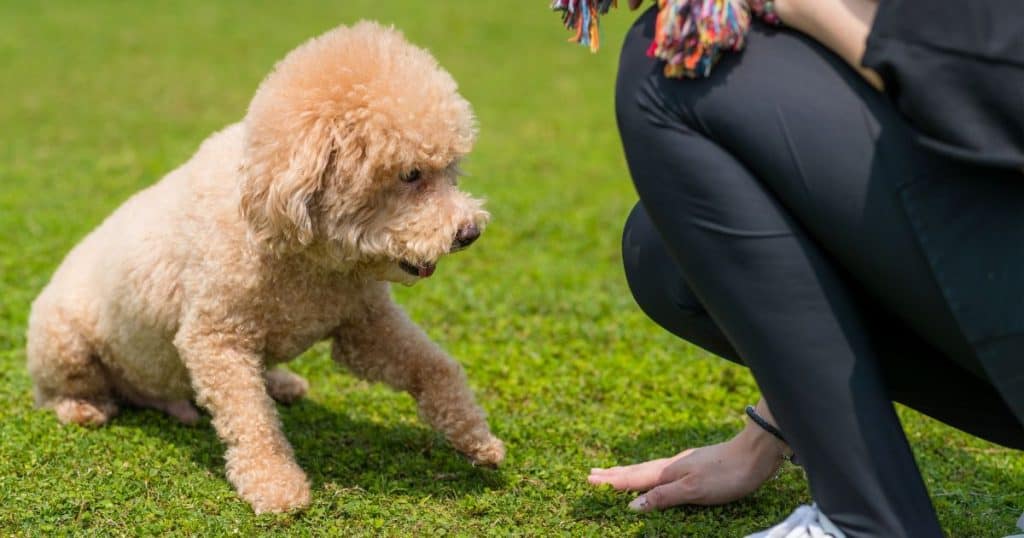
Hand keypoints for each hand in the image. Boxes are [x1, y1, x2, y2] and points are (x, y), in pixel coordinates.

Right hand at [588, 420, 786, 510]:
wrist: (755, 454)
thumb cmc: (727, 474)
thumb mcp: (694, 490)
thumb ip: (663, 497)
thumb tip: (632, 505)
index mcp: (668, 472)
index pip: (633, 479)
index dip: (611, 482)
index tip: (588, 480)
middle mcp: (672, 465)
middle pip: (636, 471)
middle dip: (613, 474)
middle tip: (591, 473)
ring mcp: (683, 463)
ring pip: (648, 469)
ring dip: (628, 472)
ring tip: (614, 472)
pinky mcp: (695, 465)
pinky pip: (661, 470)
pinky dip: (647, 473)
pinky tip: (654, 473)